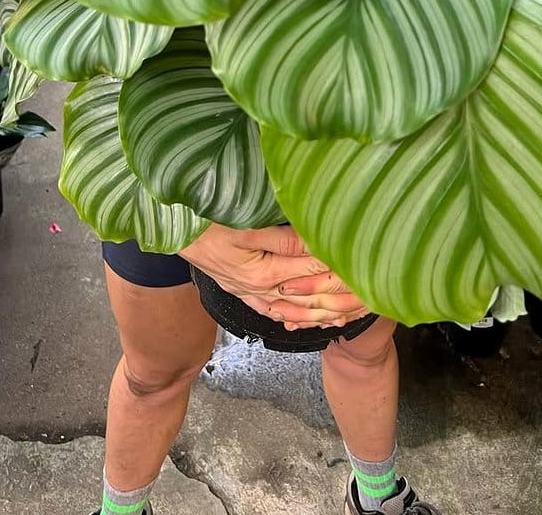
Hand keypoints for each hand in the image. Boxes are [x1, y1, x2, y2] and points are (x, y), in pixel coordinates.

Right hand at [179, 223, 369, 328]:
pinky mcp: (242, 291)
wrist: (173, 228)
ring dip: (322, 314)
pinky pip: (273, 312)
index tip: (366, 264)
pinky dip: (294, 318)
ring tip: (349, 316)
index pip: (314, 270)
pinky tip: (306, 320)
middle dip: (341, 298)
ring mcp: (250, 293)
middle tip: (369, 295)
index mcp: (264, 272)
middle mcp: (260, 289)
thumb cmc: (207, 221)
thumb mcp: (246, 226)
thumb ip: (284, 237)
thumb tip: (318, 241)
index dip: (342, 268)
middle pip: (309, 297)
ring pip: (294, 310)